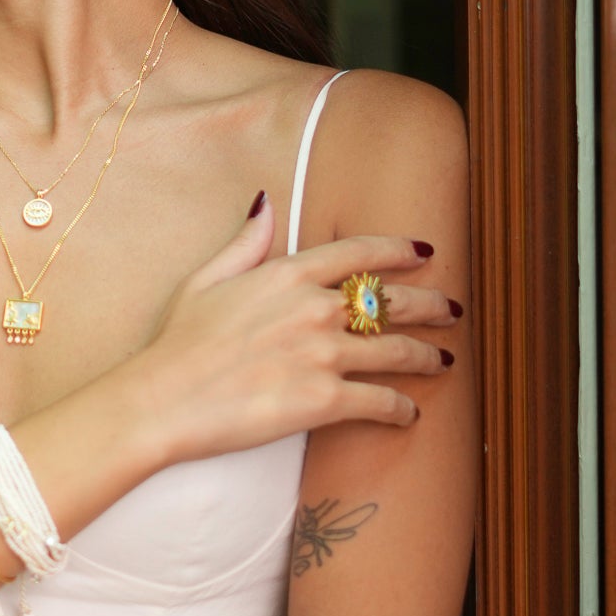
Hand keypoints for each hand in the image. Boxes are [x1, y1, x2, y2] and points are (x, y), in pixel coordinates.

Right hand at [136, 193, 457, 463]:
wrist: (164, 398)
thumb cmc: (177, 342)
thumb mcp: (205, 279)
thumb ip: (245, 243)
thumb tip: (266, 202)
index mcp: (287, 275)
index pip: (360, 253)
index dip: (398, 250)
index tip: (423, 252)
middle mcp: (314, 309)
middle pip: (393, 301)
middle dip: (431, 305)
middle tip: (452, 311)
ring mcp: (324, 355)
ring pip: (399, 352)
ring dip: (428, 358)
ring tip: (443, 361)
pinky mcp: (325, 401)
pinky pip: (382, 402)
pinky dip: (402, 409)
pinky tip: (411, 413)